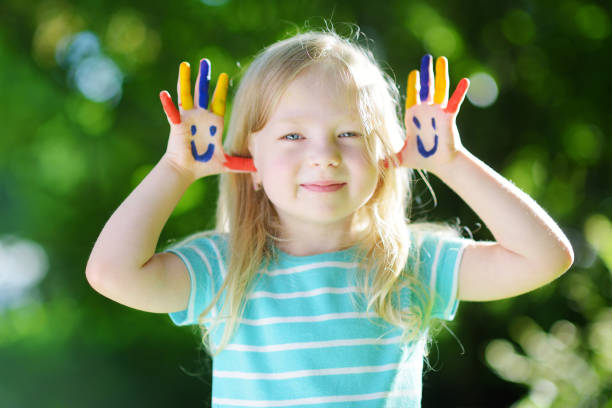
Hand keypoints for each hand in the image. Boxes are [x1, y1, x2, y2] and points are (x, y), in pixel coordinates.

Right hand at [159, 58, 254, 180]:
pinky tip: (164, 94)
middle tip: (205, 61)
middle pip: (202, 92)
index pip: (218, 101)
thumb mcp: (227, 163)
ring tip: (185, 65)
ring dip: (185, 80)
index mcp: (213, 122)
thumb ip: (243, 164)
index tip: (224, 75)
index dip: (220, 88)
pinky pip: (172, 112)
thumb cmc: (204, 165)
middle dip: (204, 77)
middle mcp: (201, 116)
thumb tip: (260, 168)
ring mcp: (188, 118)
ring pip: (186, 95)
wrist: (186, 170)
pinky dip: (168, 103)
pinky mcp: (177, 124)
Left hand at [396, 55, 468, 172]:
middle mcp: (426, 111)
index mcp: (413, 116)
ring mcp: (438, 112)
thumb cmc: (422, 159)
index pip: (413, 96)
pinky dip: (459, 92)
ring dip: (441, 74)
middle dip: (426, 72)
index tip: (414, 73)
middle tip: (426, 58)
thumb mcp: (401, 157)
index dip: (413, 84)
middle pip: (426, 87)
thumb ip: (388, 158)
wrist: (439, 165)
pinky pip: (454, 103)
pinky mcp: (448, 118)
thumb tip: (375, 165)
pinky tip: (465, 81)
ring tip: (441, 59)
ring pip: (439, 89)